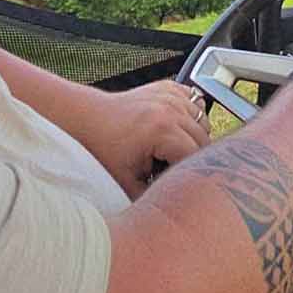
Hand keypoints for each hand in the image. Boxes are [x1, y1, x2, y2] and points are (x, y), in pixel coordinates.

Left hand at [81, 78, 211, 198]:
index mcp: (162, 130)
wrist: (87, 119)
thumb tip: (178, 204)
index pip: (197, 156)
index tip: (174, 179)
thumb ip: (156, 195)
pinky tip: (175, 127)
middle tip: (169, 166)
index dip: (188, 173)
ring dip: (194, 136)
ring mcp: (170, 95)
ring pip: (203, 121)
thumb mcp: (128, 182)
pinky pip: (195, 102)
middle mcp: (170, 108)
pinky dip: (191, 115)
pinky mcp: (168, 88)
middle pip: (204, 138)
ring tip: (170, 147)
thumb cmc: (103, 149)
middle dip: (192, 157)